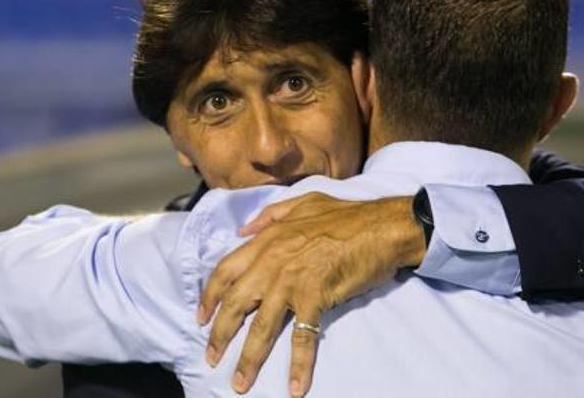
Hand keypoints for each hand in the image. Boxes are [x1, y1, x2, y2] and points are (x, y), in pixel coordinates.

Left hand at [197, 192, 425, 395]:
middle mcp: (272, 261)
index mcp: (267, 240)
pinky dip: (299, 365)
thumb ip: (270, 216)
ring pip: (262, 327)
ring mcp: (292, 281)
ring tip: (239, 383)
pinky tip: (295, 387)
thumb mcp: (303, 204)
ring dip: (249, 359)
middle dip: (220, 335)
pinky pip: (303, 337)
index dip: (209, 297)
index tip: (201, 318)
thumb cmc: (348, 216)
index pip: (225, 272)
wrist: (383, 226)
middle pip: (236, 304)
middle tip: (210, 358)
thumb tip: (244, 229)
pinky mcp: (316, 297)